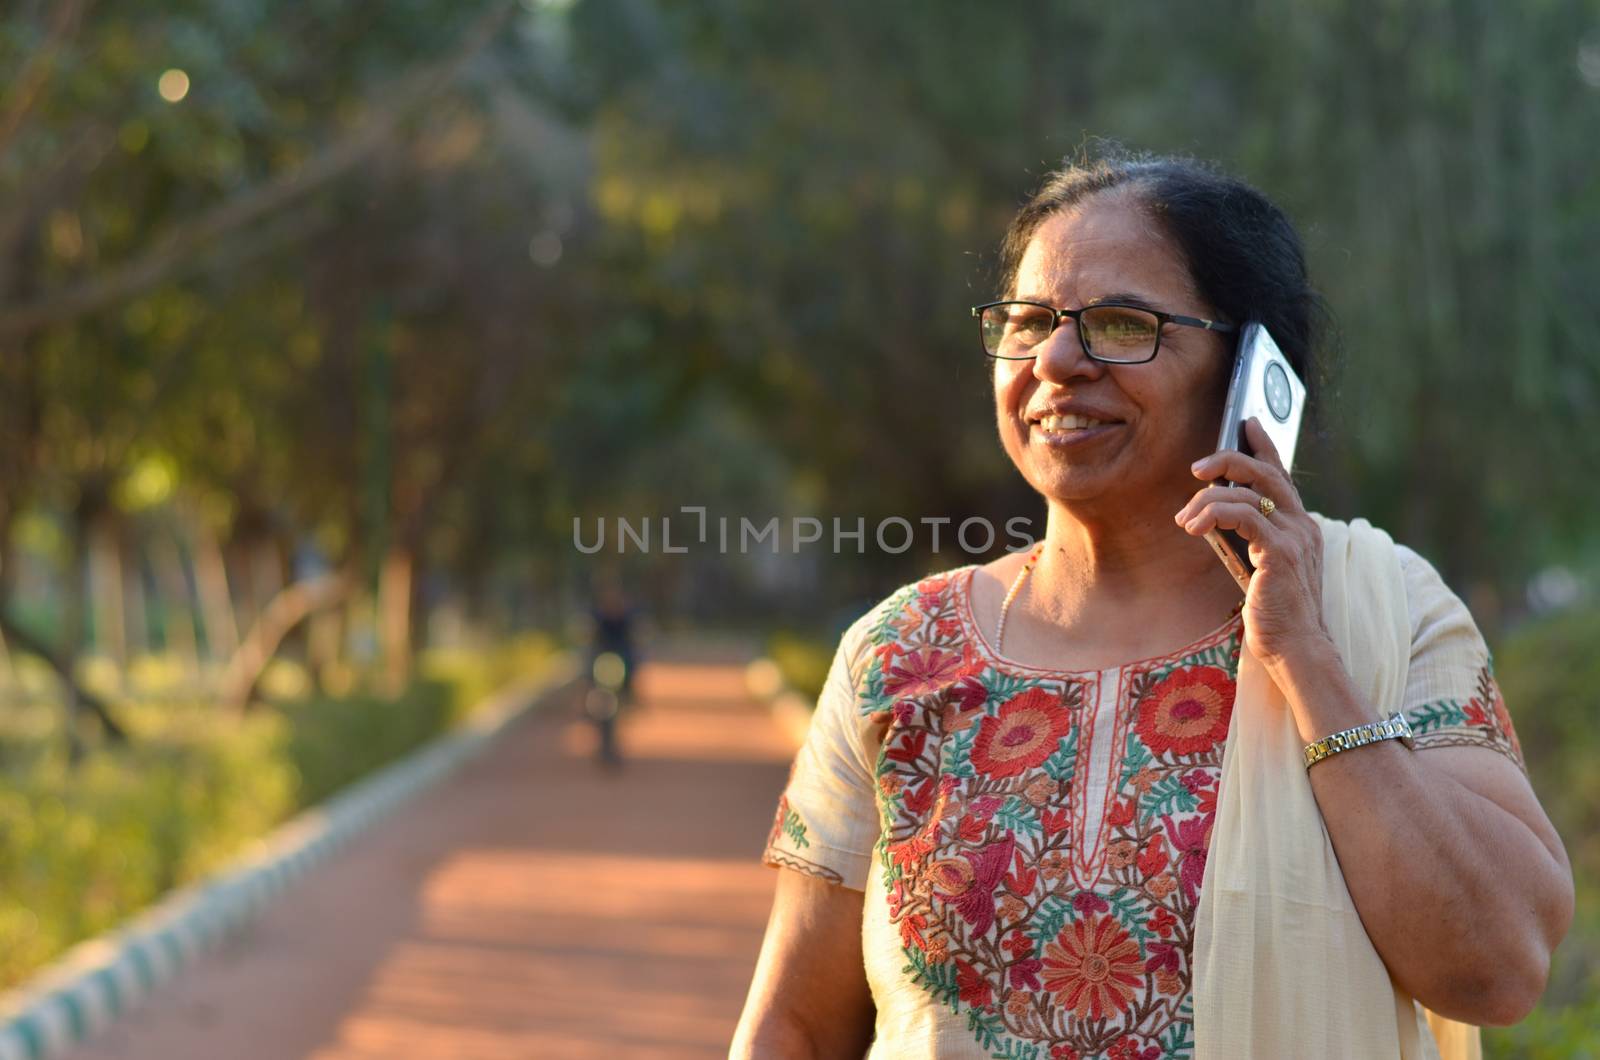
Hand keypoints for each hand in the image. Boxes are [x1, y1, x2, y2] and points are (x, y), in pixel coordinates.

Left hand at [1174, 417, 1331, 670]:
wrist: (1296, 647)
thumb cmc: (1275, 613)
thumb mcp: (1261, 567)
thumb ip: (1250, 539)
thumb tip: (1216, 517)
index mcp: (1301, 526)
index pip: (1282, 475)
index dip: (1265, 445)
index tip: (1246, 422)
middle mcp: (1303, 525)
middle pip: (1266, 472)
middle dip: (1229, 459)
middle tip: (1197, 468)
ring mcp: (1295, 537)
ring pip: (1246, 493)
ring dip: (1206, 501)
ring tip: (1185, 520)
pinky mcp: (1280, 552)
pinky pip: (1242, 516)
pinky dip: (1213, 515)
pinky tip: (1193, 529)